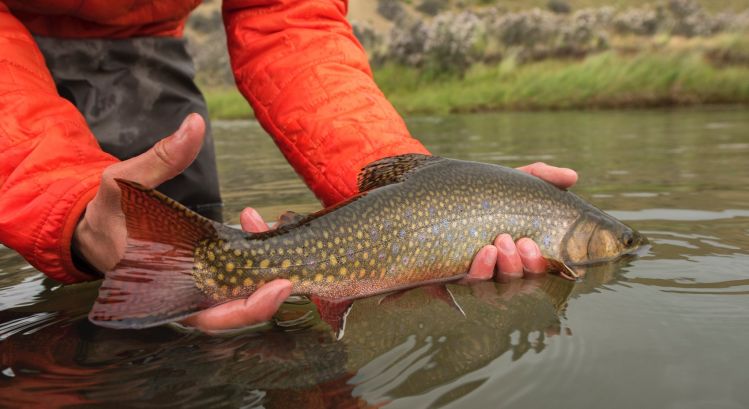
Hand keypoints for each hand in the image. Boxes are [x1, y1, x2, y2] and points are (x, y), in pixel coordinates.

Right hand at [73, 114, 290, 331]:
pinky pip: (237, 273)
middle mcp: (185, 296)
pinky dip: (252, 252)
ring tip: (262, 224)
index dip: (248, 308)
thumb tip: (196, 124)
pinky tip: (251, 220)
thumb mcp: (123, 182)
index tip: (279, 286)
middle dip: (270, 294)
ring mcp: (198, 287)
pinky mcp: (206, 272)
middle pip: (237, 311)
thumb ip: (160, 158)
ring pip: (242, 291)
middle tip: (292, 270)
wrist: (95, 225)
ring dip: (264, 267)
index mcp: (163, 293)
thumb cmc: (106, 210)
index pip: (213, 316)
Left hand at [465, 162, 577, 281]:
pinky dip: (482, 269)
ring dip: (509, 265)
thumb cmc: (491, 191)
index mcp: (529, 250)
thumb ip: (546, 177)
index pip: (548, 268)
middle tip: (524, 241)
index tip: (546, 247)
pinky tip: (485, 251)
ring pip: (504, 283)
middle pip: (527, 279)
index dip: (553, 267)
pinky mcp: (461, 274)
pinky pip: (474, 282)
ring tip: (502, 241)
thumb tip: (572, 176)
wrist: (448, 190)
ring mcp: (487, 272)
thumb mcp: (519, 180)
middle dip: (529, 263)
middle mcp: (510, 265)